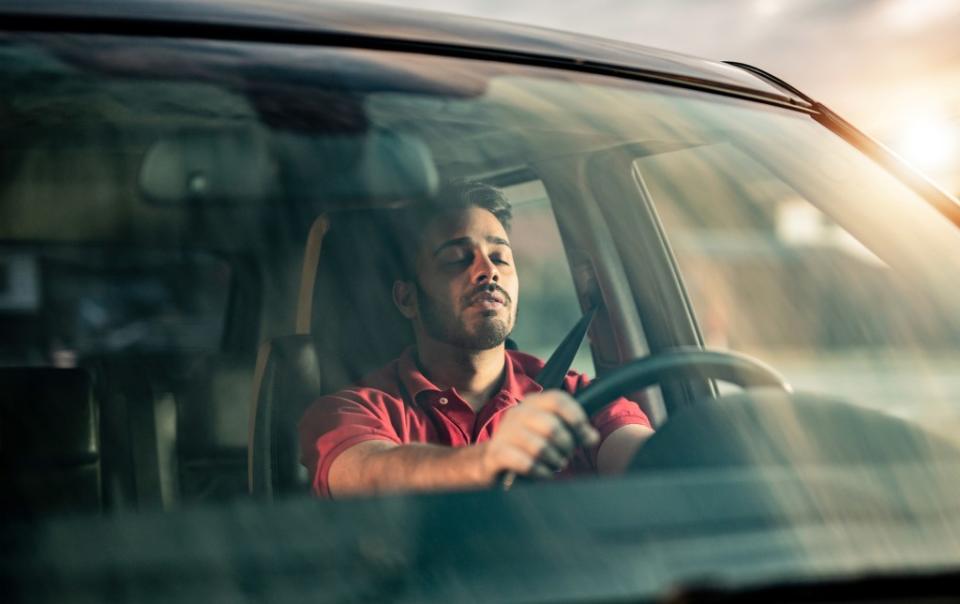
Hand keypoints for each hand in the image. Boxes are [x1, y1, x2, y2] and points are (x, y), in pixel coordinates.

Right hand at [480, 390, 599, 481]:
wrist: (493, 462)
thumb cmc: (528, 446)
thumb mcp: (549, 432)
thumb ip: (572, 430)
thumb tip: (592, 437)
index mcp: (532, 403)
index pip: (558, 400)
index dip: (577, 418)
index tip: (588, 438)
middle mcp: (516, 413)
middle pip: (551, 426)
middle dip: (566, 446)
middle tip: (566, 456)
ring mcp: (504, 433)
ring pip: (539, 447)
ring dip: (554, 461)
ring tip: (555, 464)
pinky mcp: (496, 454)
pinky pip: (526, 463)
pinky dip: (540, 472)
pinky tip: (543, 473)